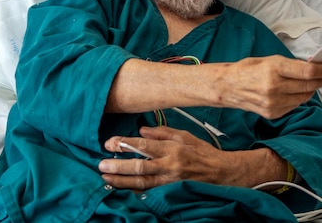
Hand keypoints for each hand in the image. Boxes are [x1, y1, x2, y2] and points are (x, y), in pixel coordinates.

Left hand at [98, 126, 284, 189]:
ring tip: (106, 179)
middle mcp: (170, 165)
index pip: (145, 146)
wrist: (220, 173)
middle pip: (140, 167)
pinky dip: (133, 190)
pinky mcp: (169, 191)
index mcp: (173, 149)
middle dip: (118, 166)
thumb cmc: (203, 152)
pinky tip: (121, 189)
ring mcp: (169, 181)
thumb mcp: (185, 136)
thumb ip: (163, 132)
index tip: (111, 143)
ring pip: (141, 183)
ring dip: (121, 181)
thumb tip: (142, 130)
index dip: (126, 144)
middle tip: (101, 165)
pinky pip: (148, 191)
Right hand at [218, 56, 321, 119]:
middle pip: (309, 85)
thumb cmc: (249, 69)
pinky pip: (295, 105)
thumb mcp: (270, 59)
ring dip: (313, 89)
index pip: (307, 72)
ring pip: (304, 97)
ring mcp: (273, 103)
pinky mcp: (272, 114)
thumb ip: (291, 64)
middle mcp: (274, 88)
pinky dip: (301, 97)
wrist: (228, 87)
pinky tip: (301, 90)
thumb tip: (314, 67)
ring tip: (318, 81)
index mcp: (273, 69)